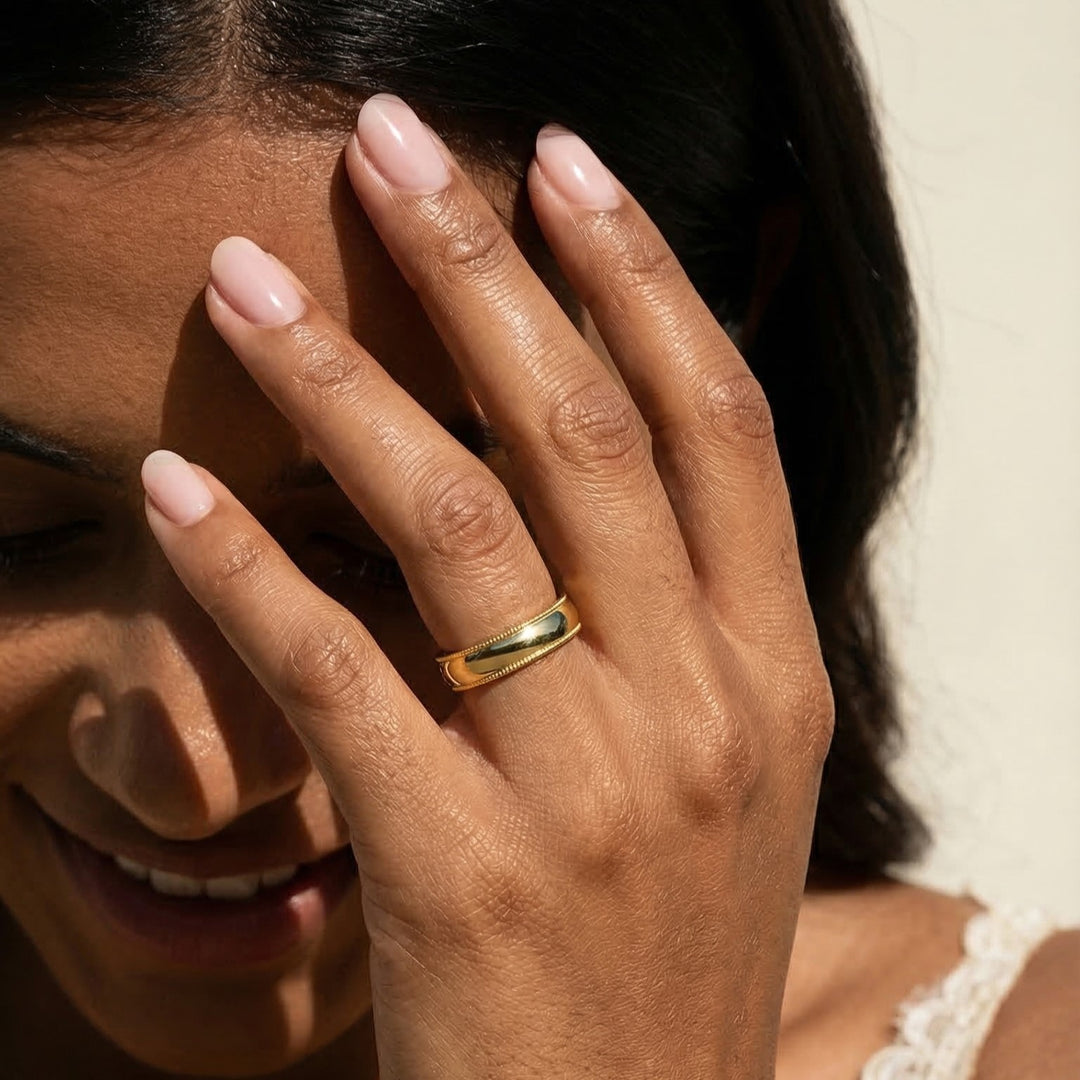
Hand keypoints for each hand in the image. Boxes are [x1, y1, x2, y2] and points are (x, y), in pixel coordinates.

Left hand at [141, 94, 833, 1078]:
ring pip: (454, 520)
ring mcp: (589, 786)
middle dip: (483, 264)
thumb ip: (679, 624)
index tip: (565, 166)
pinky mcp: (463, 867)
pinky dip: (249, 568)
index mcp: (772, 674)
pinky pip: (340, 674)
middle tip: (393, 148)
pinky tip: (180, 487)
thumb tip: (583, 469)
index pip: (718, 421)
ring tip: (246, 278)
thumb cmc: (666, 951)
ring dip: (340, 378)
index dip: (643, 277)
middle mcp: (697, 704)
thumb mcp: (725, 774)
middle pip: (585, 427)